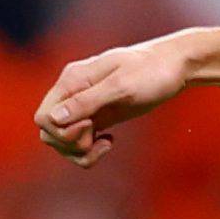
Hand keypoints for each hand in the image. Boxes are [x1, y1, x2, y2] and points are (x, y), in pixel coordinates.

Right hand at [33, 37, 193, 167]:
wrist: (176, 67)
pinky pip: (80, 142)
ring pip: (63, 141)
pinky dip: (90, 150)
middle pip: (50, 132)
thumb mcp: (121, 85)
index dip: (60, 131)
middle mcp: (74, 93)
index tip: (89, 126)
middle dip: (70, 144)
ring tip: (107, 143)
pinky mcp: (99, 117)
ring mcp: (86, 106)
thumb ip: (88, 101)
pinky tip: (109, 141)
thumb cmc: (152, 71)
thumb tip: (54, 118)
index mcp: (73, 80)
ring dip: (80, 151)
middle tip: (99, 136)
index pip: (43, 117)